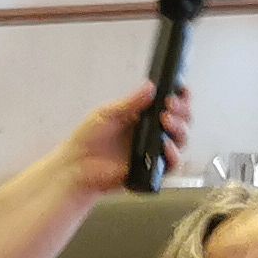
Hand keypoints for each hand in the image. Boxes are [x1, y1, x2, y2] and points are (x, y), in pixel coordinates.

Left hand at [58, 84, 194, 198]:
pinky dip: (173, 155)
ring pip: (180, 141)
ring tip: (167, 120)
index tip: (182, 90)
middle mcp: (153, 134)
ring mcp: (154, 152)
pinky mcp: (152, 171)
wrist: (76, 166)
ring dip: (179, 129)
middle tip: (170, 105)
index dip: (181, 98)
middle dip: (182, 111)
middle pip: (181, 121)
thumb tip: (151, 86)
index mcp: (145, 117)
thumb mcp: (108, 114)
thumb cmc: (88, 139)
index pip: (171, 106)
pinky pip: (171, 165)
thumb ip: (130, 102)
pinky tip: (166, 146)